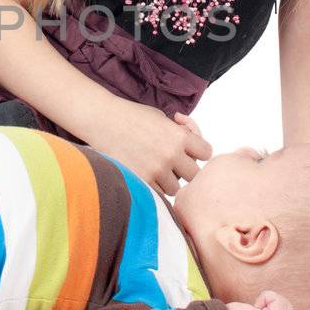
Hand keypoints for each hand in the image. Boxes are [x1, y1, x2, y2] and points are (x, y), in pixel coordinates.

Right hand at [86, 101, 212, 195]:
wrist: (102, 119)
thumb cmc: (132, 115)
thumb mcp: (162, 118)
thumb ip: (179, 134)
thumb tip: (190, 150)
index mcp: (179, 136)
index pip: (206, 153)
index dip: (198, 152)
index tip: (188, 150)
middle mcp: (171, 154)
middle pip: (194, 175)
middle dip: (184, 170)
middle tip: (172, 164)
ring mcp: (155, 170)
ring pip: (175, 188)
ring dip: (167, 181)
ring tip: (153, 168)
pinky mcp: (139, 180)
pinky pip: (156, 193)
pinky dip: (152, 187)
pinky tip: (143, 174)